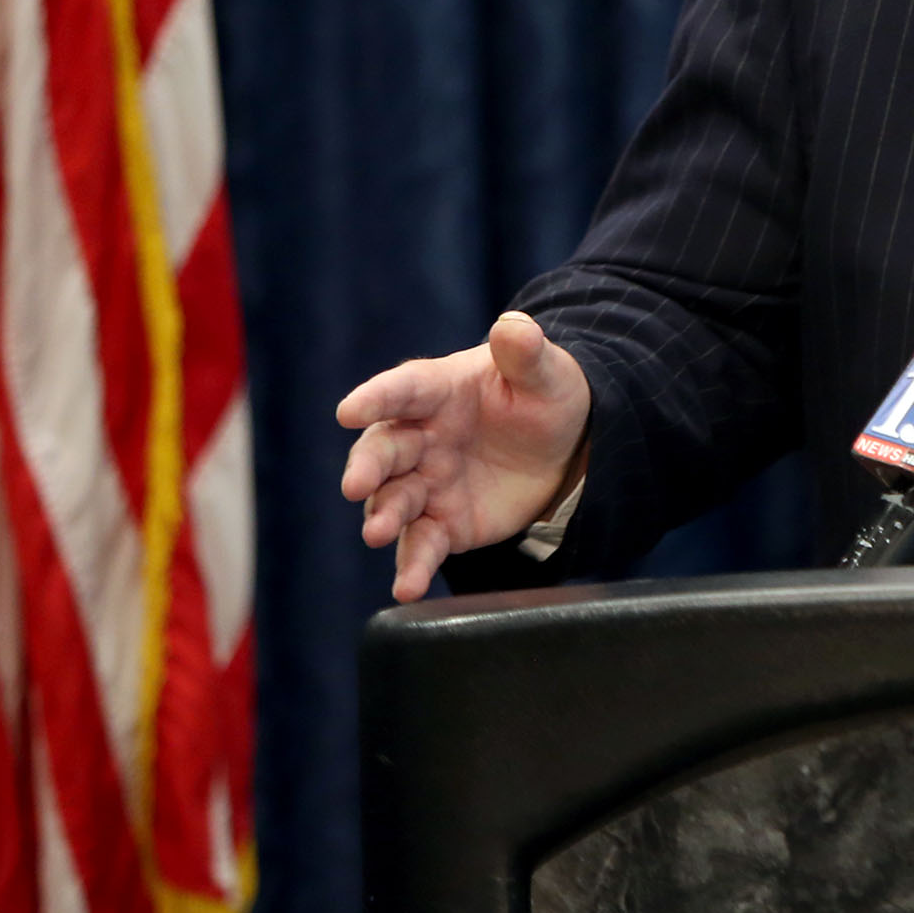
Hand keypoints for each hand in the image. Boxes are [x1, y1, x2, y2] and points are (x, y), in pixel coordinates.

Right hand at [337, 311, 592, 601]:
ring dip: (382, 517)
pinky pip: (421, 545)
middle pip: (384, 450)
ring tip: (378, 533)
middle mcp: (421, 437)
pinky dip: (412, 567)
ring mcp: (426, 482)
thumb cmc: (543, 394)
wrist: (565, 445)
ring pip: (394, 501)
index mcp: (437, 390)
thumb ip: (525, 352)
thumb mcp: (544, 371)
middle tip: (356, 486)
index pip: (401, 390)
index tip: (348, 411)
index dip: (375, 399)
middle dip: (367, 467)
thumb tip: (514, 325)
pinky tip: (407, 587)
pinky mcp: (443, 523)